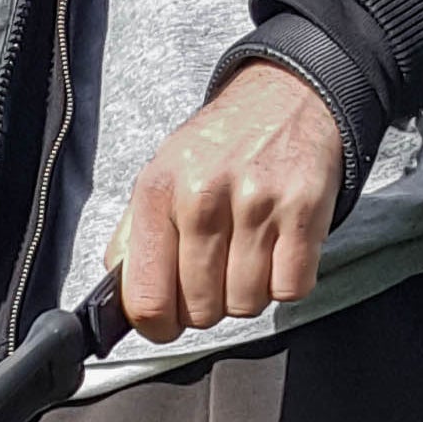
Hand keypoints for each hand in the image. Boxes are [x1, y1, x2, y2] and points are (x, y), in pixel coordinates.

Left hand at [110, 62, 343, 343]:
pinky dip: (284, 284)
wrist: (288, 94)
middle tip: (214, 275)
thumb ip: (133, 241)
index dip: (157, 327)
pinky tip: (276, 254)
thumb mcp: (160, 178)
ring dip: (246, 295)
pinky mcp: (304, 209)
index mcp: (158, 192)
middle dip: (206, 306)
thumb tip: (118, 302)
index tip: (166, 323)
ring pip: (245, 305)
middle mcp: (204, 196)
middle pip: (200, 311)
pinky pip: (289, 289)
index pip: (147, 300)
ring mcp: (257, 202)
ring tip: (246, 259)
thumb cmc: (219, 148)